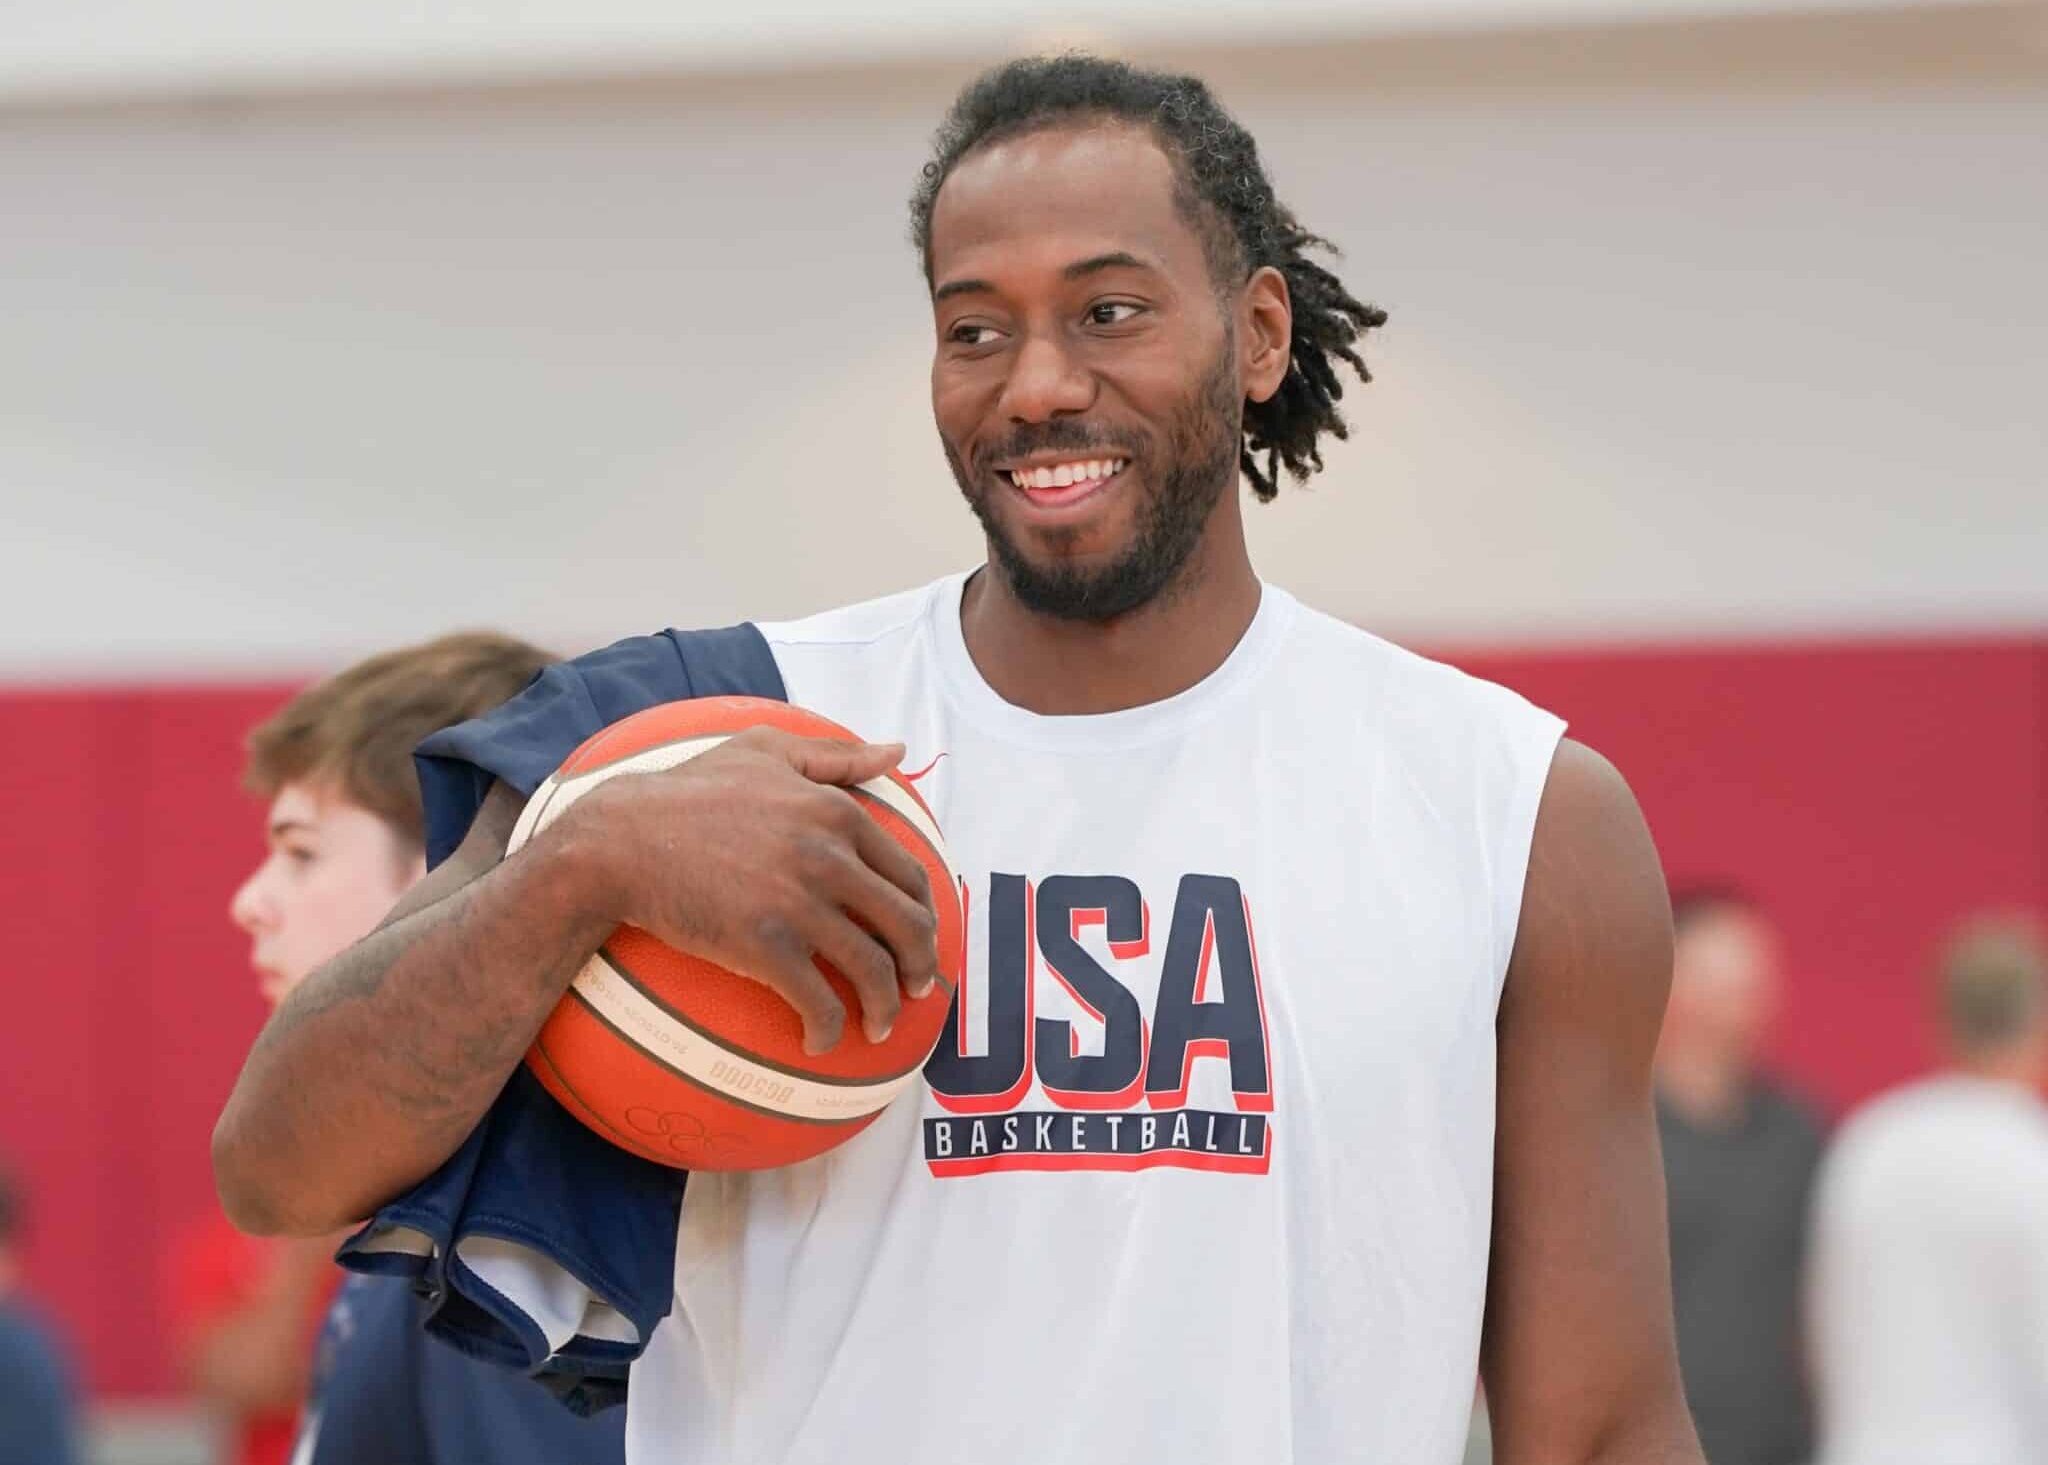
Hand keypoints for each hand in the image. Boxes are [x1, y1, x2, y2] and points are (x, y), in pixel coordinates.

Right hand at [564, 728, 940, 1052]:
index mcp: (836, 813)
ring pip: (873, 970)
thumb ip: (836, 755)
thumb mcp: (766, 751)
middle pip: (907, 925)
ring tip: (879, 1026)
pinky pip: (818, 1002)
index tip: (920, 937)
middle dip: (924, 966)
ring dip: (887, 1007)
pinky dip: (829, 1031)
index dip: (926, 914)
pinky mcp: (764, 947)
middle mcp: (828, 857)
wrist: (621, 839)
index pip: (909, 874)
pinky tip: (820, 1043)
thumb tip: (897, 751)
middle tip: (918, 990)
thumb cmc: (690, 791)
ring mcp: (798, 904)